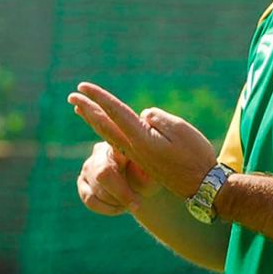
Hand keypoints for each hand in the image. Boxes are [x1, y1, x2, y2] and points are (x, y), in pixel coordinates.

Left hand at [68, 81, 215, 197]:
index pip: (114, 112)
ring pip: (107, 133)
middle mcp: (133, 147)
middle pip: (103, 124)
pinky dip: (105, 129)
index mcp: (140, 138)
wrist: (201, 187)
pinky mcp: (141, 159)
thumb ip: (157, 119)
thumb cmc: (195, 156)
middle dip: (87, 108)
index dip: (98, 97)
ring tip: (78, 108)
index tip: (83, 86)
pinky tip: (103, 126)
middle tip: (71, 94)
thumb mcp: (180, 130)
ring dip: (92, 118)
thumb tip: (141, 117)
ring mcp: (135, 155)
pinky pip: (117, 140)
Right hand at [77, 142, 155, 215]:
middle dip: (121, 194)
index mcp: (118, 145)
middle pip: (102, 174)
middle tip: (137, 204)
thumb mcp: (152, 178)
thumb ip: (146, 175)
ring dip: (116, 202)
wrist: (138, 187)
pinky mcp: (82, 182)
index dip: (113, 155)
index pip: (112, 148)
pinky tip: (118, 207)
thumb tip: (138, 172)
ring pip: (96, 191)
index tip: (123, 162)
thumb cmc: (147, 179)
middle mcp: (99, 152)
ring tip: (129, 203)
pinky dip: (106, 209)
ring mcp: (88, 167)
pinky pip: (90, 200)